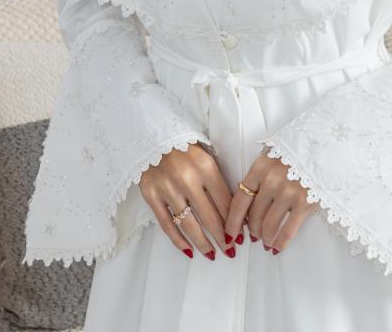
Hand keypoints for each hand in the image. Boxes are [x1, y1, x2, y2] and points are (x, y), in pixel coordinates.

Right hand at [138, 143, 233, 258]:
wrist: (153, 137)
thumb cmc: (184, 149)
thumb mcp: (207, 158)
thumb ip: (218, 183)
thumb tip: (235, 213)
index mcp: (205, 167)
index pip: (224, 202)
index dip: (234, 222)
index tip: (240, 235)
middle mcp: (187, 179)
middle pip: (209, 217)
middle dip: (222, 238)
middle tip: (230, 251)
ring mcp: (168, 189)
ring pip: (189, 225)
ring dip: (202, 244)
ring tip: (212, 254)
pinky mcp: (151, 196)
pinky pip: (167, 225)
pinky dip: (178, 241)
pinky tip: (188, 250)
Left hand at [224, 148, 317, 252]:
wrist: (325, 144)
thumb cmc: (297, 151)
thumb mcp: (273, 156)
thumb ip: (259, 176)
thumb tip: (247, 204)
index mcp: (260, 168)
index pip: (240, 200)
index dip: (233, 221)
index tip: (230, 233)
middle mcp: (271, 181)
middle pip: (254, 215)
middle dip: (252, 230)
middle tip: (254, 235)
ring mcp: (288, 192)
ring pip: (269, 226)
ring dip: (265, 238)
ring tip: (266, 241)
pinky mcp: (305, 202)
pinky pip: (288, 230)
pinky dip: (280, 243)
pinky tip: (277, 247)